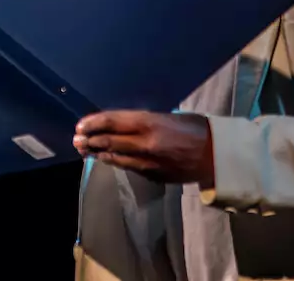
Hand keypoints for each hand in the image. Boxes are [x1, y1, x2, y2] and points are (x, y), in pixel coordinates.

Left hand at [74, 110, 214, 186]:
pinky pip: (129, 167)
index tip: (80, 125)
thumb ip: (146, 121)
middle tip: (77, 140)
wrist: (216, 156)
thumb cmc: (196, 128)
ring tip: (86, 150)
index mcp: (150, 123)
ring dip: (99, 153)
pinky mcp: (152, 176)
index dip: (93, 123)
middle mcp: (145, 143)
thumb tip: (125, 124)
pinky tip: (108, 158)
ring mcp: (147, 163)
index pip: (113, 122)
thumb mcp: (169, 117)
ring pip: (116, 158)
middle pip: (109, 141)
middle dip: (90, 140)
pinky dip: (116, 161)